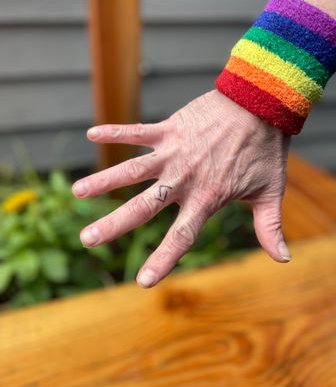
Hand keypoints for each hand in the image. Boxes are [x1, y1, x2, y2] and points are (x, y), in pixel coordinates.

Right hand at [72, 89, 290, 287]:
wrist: (261, 104)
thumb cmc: (266, 149)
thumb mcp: (270, 191)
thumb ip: (270, 227)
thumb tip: (283, 260)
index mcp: (207, 198)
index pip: (180, 236)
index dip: (162, 260)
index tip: (142, 282)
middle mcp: (184, 178)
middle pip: (144, 207)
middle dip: (114, 225)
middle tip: (87, 239)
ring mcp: (174, 152)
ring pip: (132, 169)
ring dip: (103, 181)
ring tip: (77, 192)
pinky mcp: (170, 128)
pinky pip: (137, 131)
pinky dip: (114, 132)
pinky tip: (91, 133)